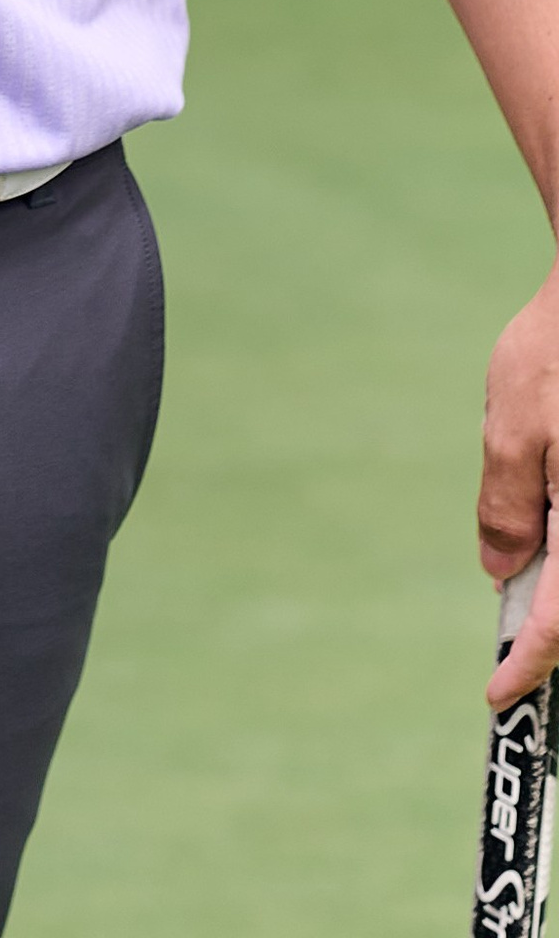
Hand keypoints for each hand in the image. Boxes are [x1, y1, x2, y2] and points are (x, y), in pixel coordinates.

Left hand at [480, 258, 558, 703]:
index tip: (496, 695)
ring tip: (525, 579)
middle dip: (548, 626)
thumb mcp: (512, 428)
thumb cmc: (558, 354)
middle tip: (509, 649)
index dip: (528, 665)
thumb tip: (503, 572)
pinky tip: (545, 510)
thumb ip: (507, 509)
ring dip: (556, 580)